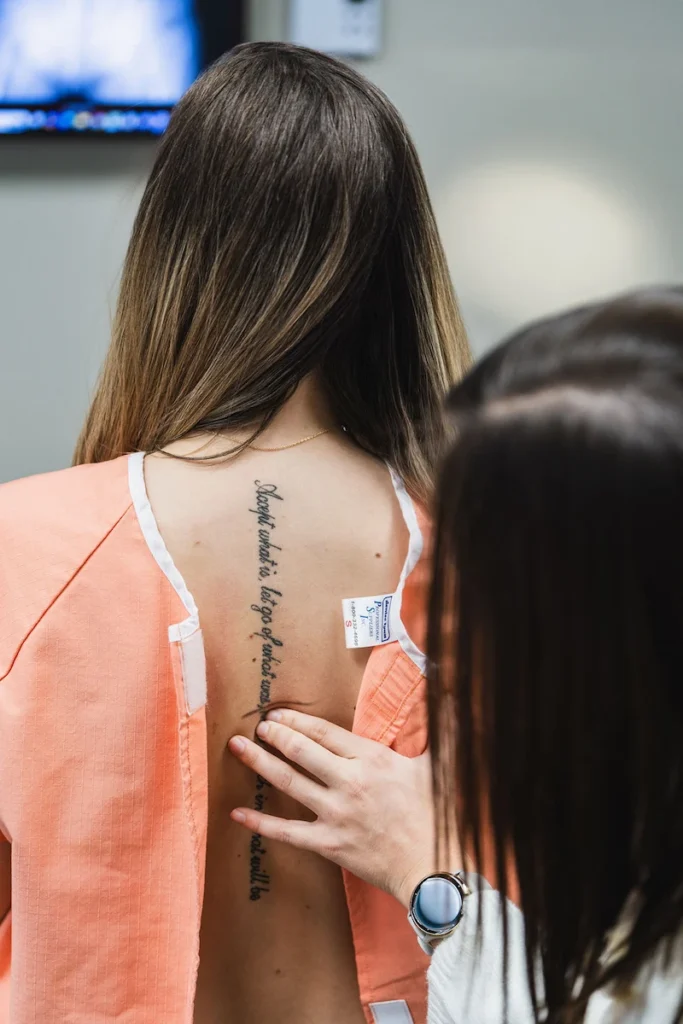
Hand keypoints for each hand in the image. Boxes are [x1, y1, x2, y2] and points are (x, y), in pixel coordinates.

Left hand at [228, 709, 448, 906]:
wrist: (433, 866)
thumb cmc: (437, 813)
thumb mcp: (441, 761)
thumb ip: (442, 722)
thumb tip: (450, 686)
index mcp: (372, 759)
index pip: (324, 732)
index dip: (296, 720)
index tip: (277, 714)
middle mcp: (349, 782)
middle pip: (301, 751)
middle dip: (274, 735)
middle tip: (257, 726)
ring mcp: (335, 814)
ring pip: (288, 782)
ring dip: (259, 763)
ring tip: (238, 748)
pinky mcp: (328, 844)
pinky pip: (286, 832)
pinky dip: (260, 821)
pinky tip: (237, 811)